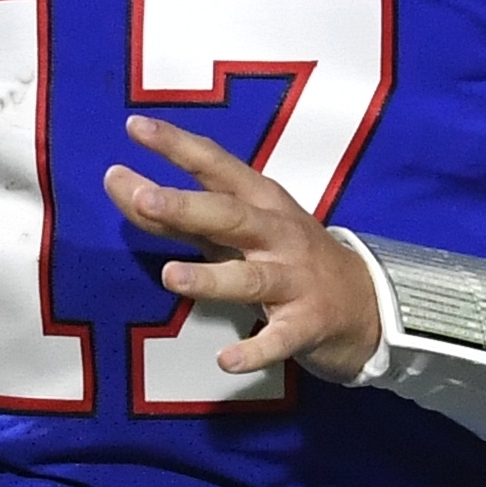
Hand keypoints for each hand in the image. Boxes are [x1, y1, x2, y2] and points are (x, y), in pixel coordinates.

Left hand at [100, 115, 379, 381]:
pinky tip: (228, 360)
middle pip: (232, 216)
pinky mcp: (306, 324)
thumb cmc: (286, 256)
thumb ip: (179, 212)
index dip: (177, 146)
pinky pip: (279, 339)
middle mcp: (278, 234)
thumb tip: (119, 183)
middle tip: (145, 198)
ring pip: (251, 276)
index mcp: (260, 201)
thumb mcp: (237, 228)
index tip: (136, 126)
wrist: (365, 303)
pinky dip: (256, 349)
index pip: (216, 166)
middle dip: (189, 207)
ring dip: (211, 277)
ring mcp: (295, 279)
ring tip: (171, 276)